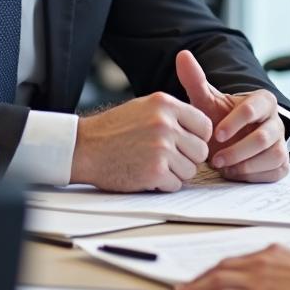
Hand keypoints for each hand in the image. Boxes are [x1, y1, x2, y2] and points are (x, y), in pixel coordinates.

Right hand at [71, 92, 211, 191]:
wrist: (85, 147)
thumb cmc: (113, 129)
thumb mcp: (144, 107)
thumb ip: (172, 114)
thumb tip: (201, 128)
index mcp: (165, 105)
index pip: (205, 126)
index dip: (198, 138)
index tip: (187, 145)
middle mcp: (166, 124)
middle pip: (201, 150)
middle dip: (188, 158)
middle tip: (170, 159)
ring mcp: (161, 148)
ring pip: (190, 170)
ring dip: (176, 173)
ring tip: (155, 165)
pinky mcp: (154, 171)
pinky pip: (175, 184)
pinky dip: (163, 184)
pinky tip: (147, 175)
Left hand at [176, 50, 288, 182]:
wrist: (232, 137)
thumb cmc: (220, 117)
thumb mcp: (207, 100)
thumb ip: (195, 79)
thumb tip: (183, 55)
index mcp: (262, 101)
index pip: (254, 109)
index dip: (235, 122)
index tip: (216, 134)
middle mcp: (276, 121)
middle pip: (264, 137)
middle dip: (238, 150)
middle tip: (215, 159)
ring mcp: (281, 142)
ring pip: (274, 155)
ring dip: (246, 164)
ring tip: (223, 168)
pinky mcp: (281, 163)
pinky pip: (275, 171)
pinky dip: (254, 175)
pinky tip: (234, 173)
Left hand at [177, 245, 289, 289]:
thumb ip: (275, 266)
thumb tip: (262, 276)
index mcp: (268, 252)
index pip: (233, 261)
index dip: (213, 270)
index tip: (202, 277)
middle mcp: (259, 262)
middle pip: (221, 268)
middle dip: (199, 279)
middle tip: (183, 287)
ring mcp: (257, 278)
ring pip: (218, 280)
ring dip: (197, 289)